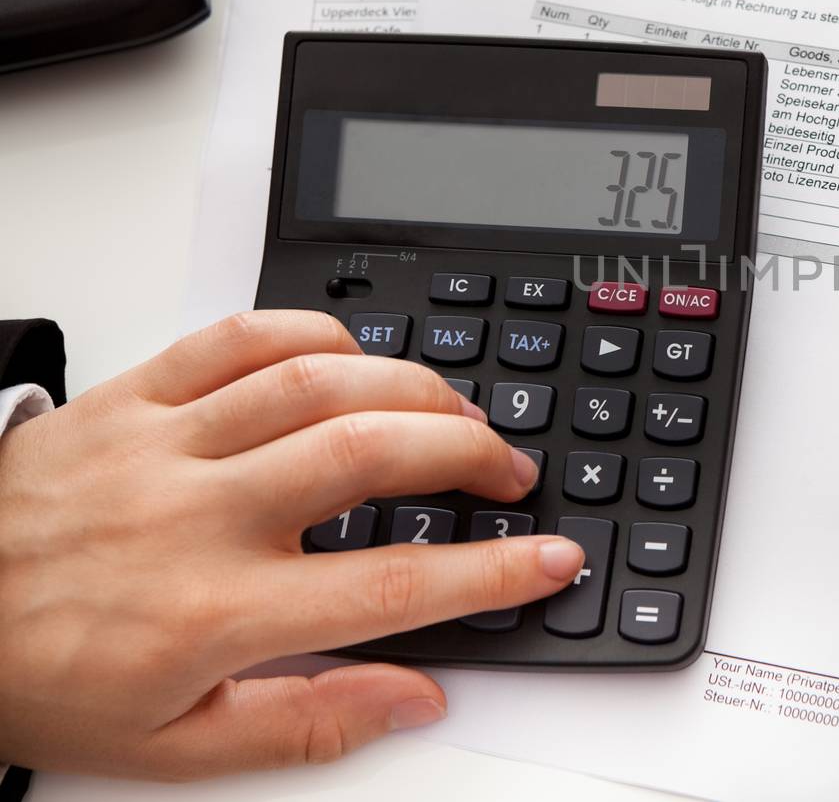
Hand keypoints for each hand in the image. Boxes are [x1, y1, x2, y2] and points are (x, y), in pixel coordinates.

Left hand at [0, 311, 584, 778]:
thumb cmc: (40, 677)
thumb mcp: (173, 746)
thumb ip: (306, 722)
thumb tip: (413, 696)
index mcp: (213, 614)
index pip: (389, 589)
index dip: (490, 571)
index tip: (547, 558)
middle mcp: (197, 517)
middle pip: (368, 455)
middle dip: (469, 453)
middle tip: (510, 473)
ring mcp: (164, 444)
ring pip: (315, 385)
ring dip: (410, 388)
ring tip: (453, 412)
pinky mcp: (131, 396)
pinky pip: (235, 338)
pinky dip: (312, 334)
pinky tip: (352, 356)